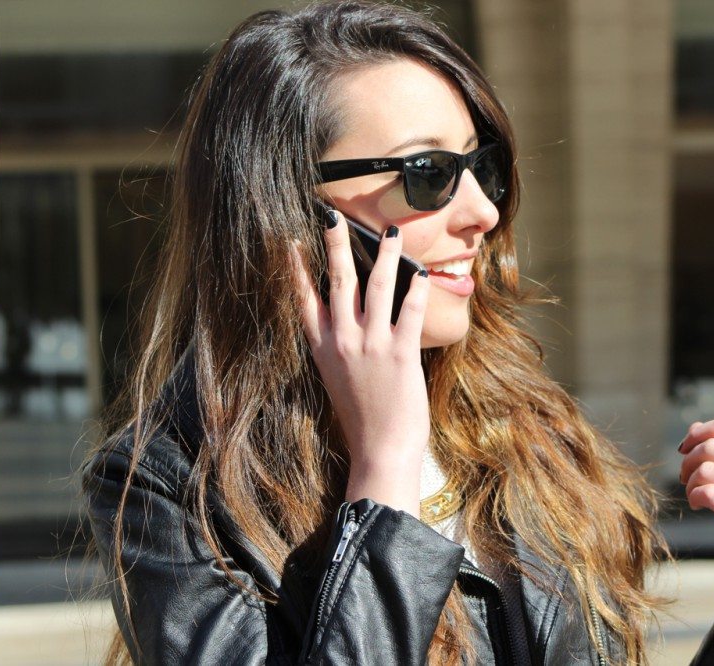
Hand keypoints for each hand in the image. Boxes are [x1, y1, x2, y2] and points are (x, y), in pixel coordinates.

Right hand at [289, 210, 430, 514]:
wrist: (380, 451)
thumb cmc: (362, 419)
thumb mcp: (337, 379)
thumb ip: (340, 347)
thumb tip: (350, 318)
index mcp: (323, 348)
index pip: (304, 299)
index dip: (297, 268)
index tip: (292, 241)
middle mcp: (342, 341)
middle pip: (337, 282)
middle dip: (335, 245)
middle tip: (334, 217)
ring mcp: (371, 346)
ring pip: (375, 287)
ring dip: (383, 257)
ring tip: (389, 234)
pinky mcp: (400, 354)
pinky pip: (409, 310)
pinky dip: (416, 288)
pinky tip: (421, 271)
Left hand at [678, 418, 713, 643]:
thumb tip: (694, 428)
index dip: (697, 433)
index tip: (684, 449)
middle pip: (712, 446)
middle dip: (689, 460)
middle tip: (685, 479)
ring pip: (707, 469)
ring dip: (690, 482)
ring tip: (694, 495)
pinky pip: (709, 492)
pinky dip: (695, 497)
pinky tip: (698, 506)